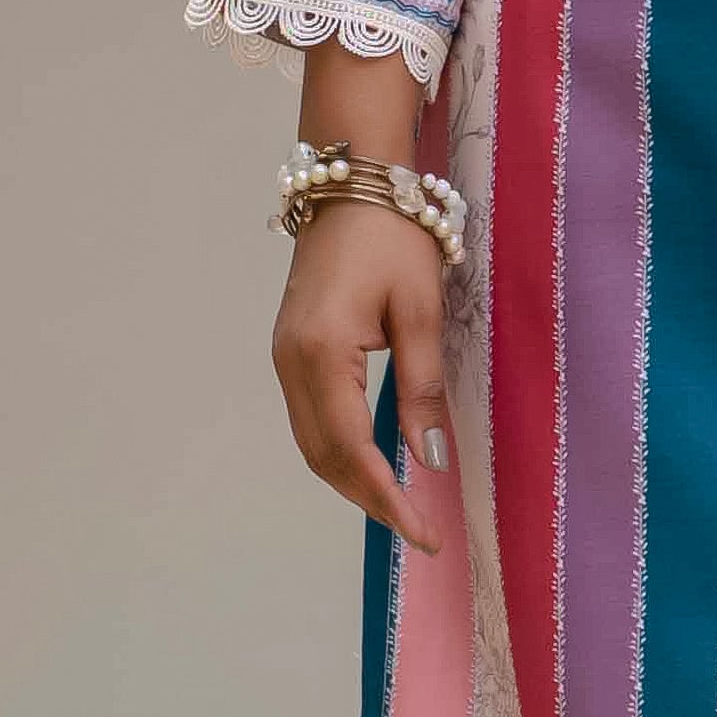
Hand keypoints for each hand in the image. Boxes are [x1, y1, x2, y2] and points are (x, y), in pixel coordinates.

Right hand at [270, 63, 454, 554]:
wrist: (351, 184)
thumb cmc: (392, 238)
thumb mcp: (419, 312)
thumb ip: (422, 389)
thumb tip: (432, 458)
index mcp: (321, 354)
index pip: (353, 450)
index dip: (388, 499)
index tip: (425, 532)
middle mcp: (290, 363)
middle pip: (323, 457)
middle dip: (370, 500)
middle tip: (420, 529)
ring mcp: (284, 358)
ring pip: (312, 443)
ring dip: (353, 480)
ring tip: (402, 507)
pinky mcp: (291, 351)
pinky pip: (311, 419)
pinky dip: (341, 451)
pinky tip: (374, 463)